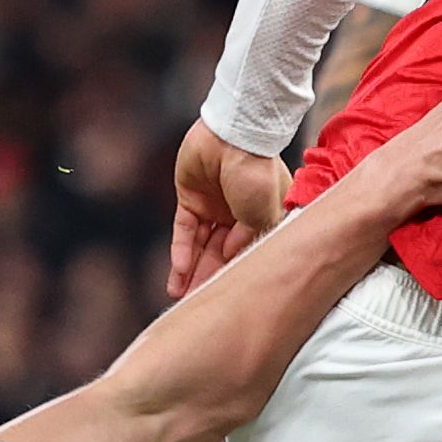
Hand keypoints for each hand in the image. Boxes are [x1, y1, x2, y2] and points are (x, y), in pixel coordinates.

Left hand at [169, 121, 291, 298]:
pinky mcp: (190, 197)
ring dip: (191, 270)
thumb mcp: (264, 216)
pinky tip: (178, 271)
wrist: (234, 136)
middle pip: (220, 253)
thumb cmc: (258, 172)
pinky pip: (184, 229)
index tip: (227, 298)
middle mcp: (238, 214)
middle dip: (208, 278)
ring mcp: (213, 205)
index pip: (245, 252)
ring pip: (200, 245)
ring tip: (181, 296)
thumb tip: (232, 261)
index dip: (235, 274)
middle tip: (198, 304)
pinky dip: (181, 249)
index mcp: (262, 217)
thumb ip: (247, 241)